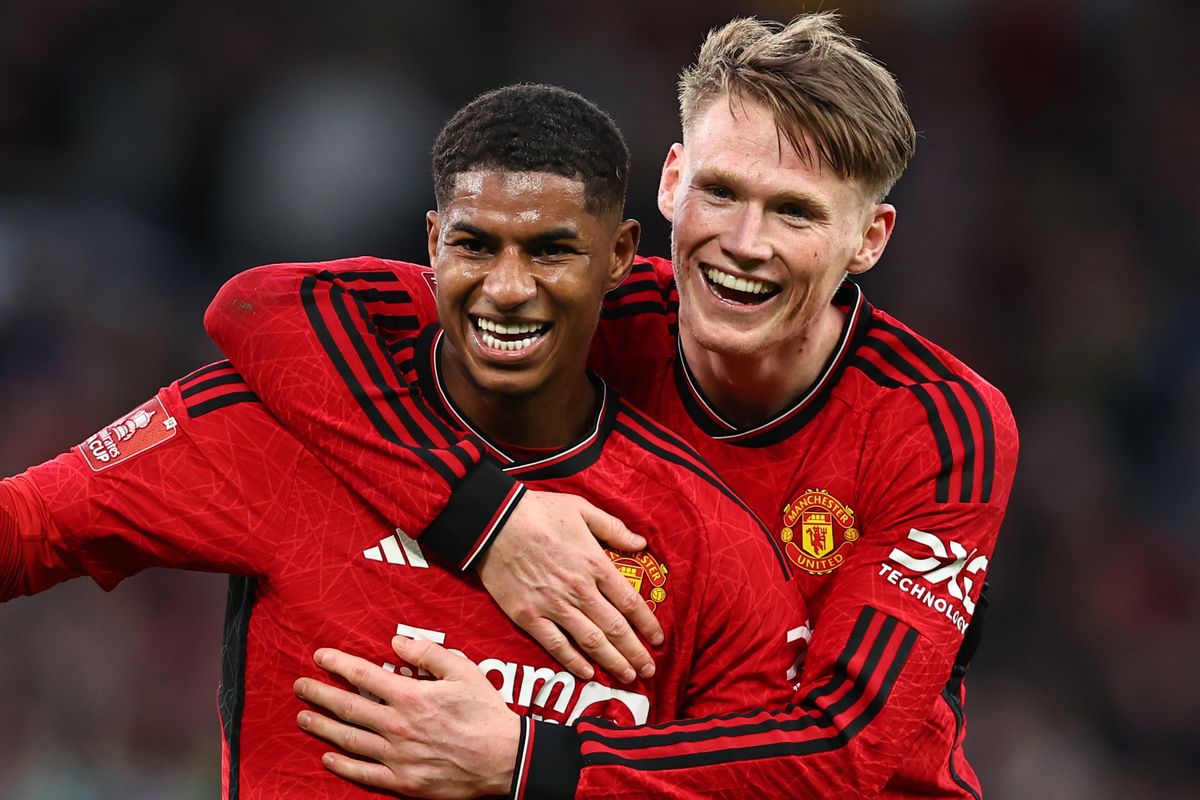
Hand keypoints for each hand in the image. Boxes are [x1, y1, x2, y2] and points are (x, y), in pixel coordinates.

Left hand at [294, 636, 517, 798]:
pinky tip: (328, 757)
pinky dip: (343, 766)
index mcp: (411, 696)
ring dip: (323, 726)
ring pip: (350, 739)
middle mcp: (397, 726)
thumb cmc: (486, 713)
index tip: (320, 656)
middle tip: (300, 686)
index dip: (338, 664)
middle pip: (348, 707)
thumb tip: (397, 642)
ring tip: (304, 717)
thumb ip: (428, 654)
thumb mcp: (464, 671)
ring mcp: (398, 757)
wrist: (505, 759)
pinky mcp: (403, 782)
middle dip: (320, 694)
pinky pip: (364, 774)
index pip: (363, 675)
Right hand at [477, 489, 663, 682]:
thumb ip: (614, 528)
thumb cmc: (539, 512)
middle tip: (649, 669)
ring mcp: (553, 606)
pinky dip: (573, 661)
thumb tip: (642, 543)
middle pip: (615, 628)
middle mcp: (579, 590)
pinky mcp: (528, 616)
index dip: (647, 624)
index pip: (630, 602)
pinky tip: (588, 672)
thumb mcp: (582, 510)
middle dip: (635, 652)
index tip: (658, 638)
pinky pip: (556, 645)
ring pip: (591, 641)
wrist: (493, 522)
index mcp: (595, 564)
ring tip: (629, 676)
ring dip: (613, 662)